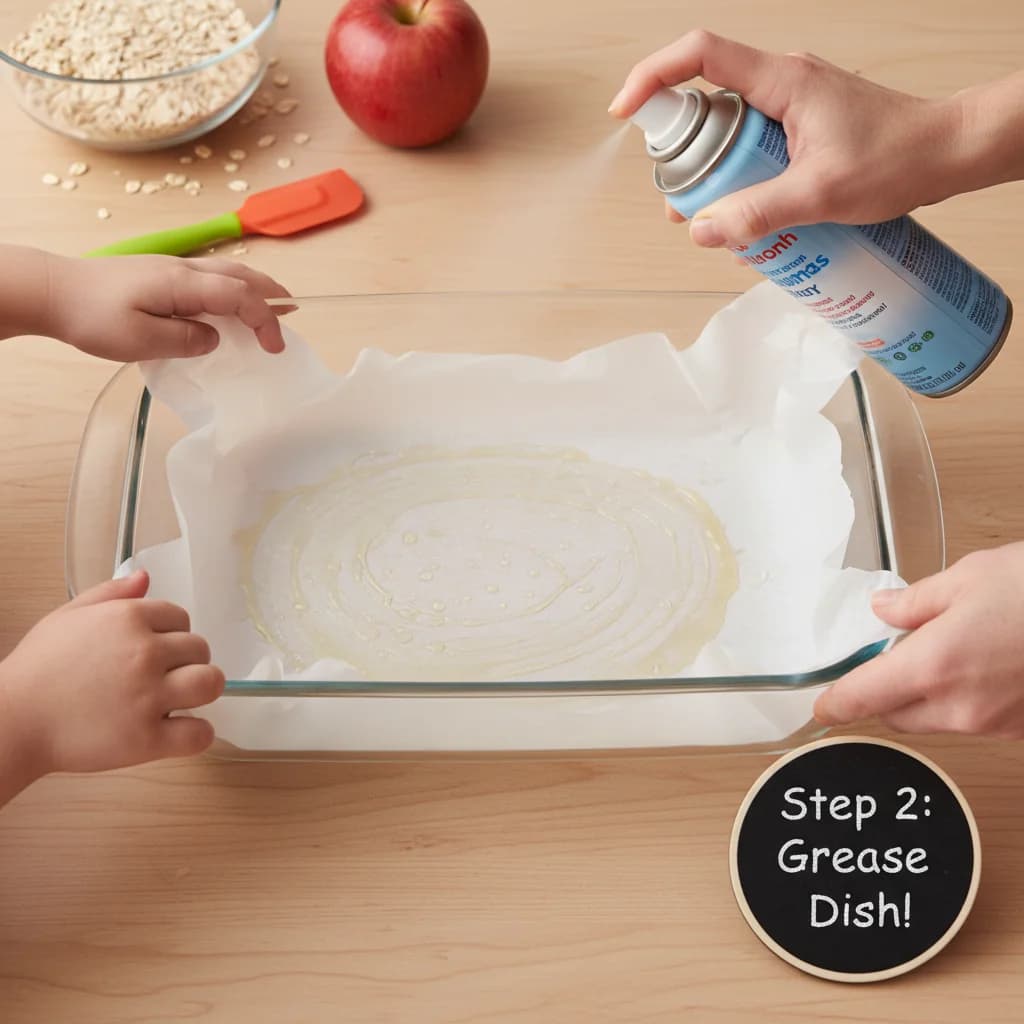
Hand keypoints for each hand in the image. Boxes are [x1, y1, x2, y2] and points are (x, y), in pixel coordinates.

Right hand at [0, 571, 223, 782]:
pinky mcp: (147, 737)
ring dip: (201, 690)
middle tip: (162, 677)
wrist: (12, 720)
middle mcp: (145, 652)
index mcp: (129, 618)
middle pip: (200, 648)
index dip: (171, 634)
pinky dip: (197, 734)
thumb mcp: (67, 617)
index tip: (155, 651)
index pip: (181, 617)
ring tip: (180, 699)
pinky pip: (199, 733)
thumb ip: (110, 594)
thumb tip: (145, 577)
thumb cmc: (36, 670)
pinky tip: (180, 731)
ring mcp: (149, 695)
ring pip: (210, 682)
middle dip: (186, 662)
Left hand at [46, 252, 290, 359]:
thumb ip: (185, 340)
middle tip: (294, 312)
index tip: (274, 347)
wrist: (51, 290)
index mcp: (182, 284)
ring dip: (256, 286)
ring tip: (275, 302)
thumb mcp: (140, 341)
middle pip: (241, 275)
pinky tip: (232, 301)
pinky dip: (235, 286)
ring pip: (228, 270)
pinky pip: (211, 275)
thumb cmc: (91, 316)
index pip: (240, 296)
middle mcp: (183, 269)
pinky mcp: (161, 273)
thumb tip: (214, 337)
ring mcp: (172, 268)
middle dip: (272, 293)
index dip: (265, 320)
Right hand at [608, 31, 964, 246]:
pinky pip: (756, 149)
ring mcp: (792, 106)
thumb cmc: (900, 158)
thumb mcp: (820, 194)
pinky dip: (745, 182)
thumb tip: (702, 230)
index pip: (700, 55)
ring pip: (731, 135)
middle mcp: (782, 84)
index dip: (653, 77)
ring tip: (721, 221)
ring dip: (717, 178)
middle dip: (686, 156)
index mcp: (781, 81)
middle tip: (683, 202)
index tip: (626, 112)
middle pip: (707, 105)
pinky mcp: (802, 128)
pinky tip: (756, 222)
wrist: (948, 153)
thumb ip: (758, 214)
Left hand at [814, 544, 1023, 737]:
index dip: (835, 704)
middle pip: (896, 714)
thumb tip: (883, 611)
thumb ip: (915, 602)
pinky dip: (967, 698)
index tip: (821, 708)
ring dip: (928, 694)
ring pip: (936, 719)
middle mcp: (961, 706)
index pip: (863, 697)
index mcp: (934, 666)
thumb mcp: (968, 578)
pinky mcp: (1021, 729)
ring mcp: (996, 724)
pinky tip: (989, 662)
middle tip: (900, 650)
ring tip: (957, 647)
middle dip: (887, 690)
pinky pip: (975, 720)